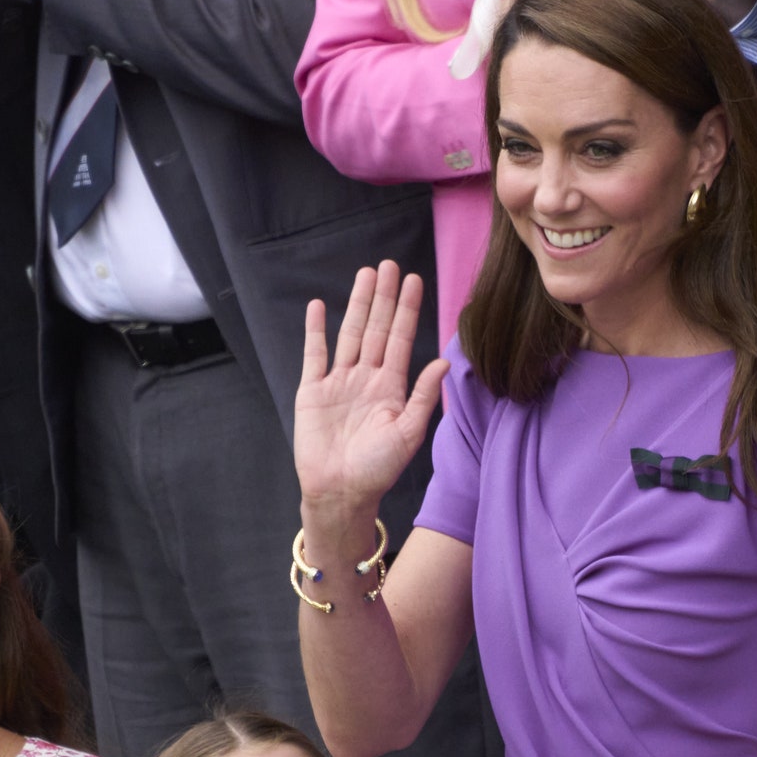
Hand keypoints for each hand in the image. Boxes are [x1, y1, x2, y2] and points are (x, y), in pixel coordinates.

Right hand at [294, 261, 447, 526]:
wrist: (339, 492)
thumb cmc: (377, 469)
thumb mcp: (408, 433)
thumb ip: (424, 397)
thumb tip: (444, 362)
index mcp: (391, 387)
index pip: (401, 339)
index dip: (407, 309)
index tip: (414, 280)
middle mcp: (366, 379)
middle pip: (375, 328)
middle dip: (383, 297)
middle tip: (388, 264)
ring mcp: (338, 383)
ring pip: (349, 334)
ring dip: (356, 305)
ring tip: (364, 275)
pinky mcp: (312, 392)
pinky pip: (314, 355)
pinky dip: (316, 331)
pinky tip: (320, 307)